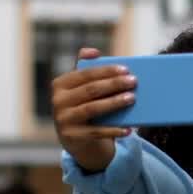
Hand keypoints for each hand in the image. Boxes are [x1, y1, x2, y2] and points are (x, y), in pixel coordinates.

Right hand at [51, 47, 136, 172]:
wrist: (77, 142)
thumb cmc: (83, 108)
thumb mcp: (80, 90)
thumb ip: (85, 71)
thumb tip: (93, 52)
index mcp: (60, 84)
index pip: (85, 74)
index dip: (106, 71)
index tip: (125, 69)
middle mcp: (58, 101)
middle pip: (90, 90)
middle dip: (114, 84)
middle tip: (134, 81)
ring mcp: (63, 120)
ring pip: (92, 109)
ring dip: (114, 103)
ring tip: (132, 98)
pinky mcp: (72, 137)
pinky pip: (97, 132)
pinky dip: (114, 130)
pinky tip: (129, 129)